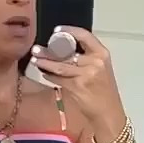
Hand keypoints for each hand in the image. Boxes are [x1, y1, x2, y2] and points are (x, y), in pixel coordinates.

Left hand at [32, 25, 125, 141]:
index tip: (56, 30)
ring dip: (45, 63)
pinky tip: (44, 73)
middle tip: (36, 49)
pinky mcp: (77, 86)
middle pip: (68, 51)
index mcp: (102, 53)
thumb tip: (61, 49)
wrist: (108, 112)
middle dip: (49, 50)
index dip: (69, 31)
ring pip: (60, 65)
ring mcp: (86, 74)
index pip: (84, 35)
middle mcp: (95, 61)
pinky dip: (50, 76)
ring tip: (35, 60)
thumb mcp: (100, 69)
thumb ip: (86, 57)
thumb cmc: (103, 91)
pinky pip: (59, 79)